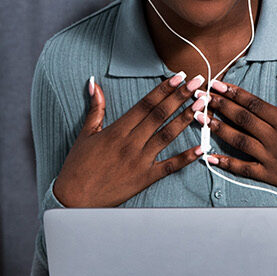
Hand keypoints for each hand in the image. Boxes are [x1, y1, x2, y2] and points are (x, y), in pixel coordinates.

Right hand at [52, 73, 207, 207]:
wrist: (75, 198)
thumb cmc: (78, 166)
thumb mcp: (85, 134)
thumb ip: (95, 108)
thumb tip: (94, 83)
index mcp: (117, 130)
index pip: (145, 104)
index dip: (163, 89)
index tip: (177, 77)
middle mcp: (130, 143)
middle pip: (159, 115)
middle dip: (179, 97)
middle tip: (196, 82)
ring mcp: (139, 161)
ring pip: (167, 135)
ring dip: (185, 119)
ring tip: (201, 105)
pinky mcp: (144, 178)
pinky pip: (169, 166)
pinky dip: (185, 157)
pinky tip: (200, 148)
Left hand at [195, 73, 276, 203]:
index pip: (253, 104)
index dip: (234, 93)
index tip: (218, 84)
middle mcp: (275, 139)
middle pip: (241, 119)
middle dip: (219, 106)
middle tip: (201, 96)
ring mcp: (271, 158)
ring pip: (238, 141)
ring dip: (217, 128)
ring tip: (200, 118)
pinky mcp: (270, 175)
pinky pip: (244, 169)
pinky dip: (226, 162)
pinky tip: (210, 156)